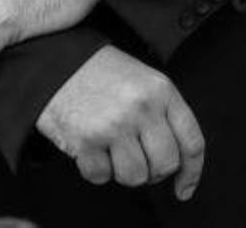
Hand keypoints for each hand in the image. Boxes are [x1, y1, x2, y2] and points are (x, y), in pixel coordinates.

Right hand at [36, 46, 203, 200]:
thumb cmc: (98, 70)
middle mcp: (141, 107)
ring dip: (122, 170)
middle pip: (166, 164)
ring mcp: (115, 124)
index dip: (191, 172)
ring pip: (136, 177)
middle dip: (152, 170)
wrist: (54, 56)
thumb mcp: (140, 78)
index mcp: (160, 89)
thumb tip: (176, 159)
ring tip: (109, 147)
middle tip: (135, 157)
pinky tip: (89, 145)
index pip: (191, 141)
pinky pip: (101, 177)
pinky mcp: (87, 139)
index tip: (184, 188)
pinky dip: (94, 168)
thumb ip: (161, 112)